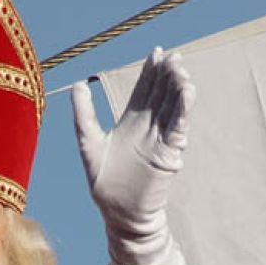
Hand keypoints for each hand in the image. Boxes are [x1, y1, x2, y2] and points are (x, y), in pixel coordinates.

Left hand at [71, 48, 195, 249]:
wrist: (119, 213)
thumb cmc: (104, 182)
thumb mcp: (88, 141)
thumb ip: (83, 113)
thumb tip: (78, 83)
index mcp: (131, 121)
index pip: (144, 89)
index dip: (151, 71)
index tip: (156, 51)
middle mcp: (148, 126)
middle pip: (161, 93)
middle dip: (168, 74)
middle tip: (173, 54)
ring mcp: (160, 138)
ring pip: (173, 106)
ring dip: (178, 87)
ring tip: (180, 68)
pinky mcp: (168, 152)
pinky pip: (178, 127)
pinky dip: (184, 109)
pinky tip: (187, 91)